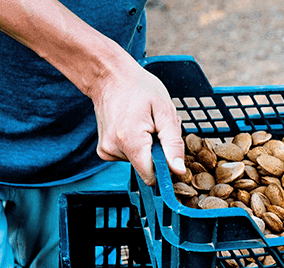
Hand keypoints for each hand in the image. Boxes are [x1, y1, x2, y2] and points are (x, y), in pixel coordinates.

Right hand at [90, 62, 185, 184]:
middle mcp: (113, 149)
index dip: (165, 167)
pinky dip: (137, 146)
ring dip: (149, 146)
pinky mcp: (104, 151)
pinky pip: (128, 157)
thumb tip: (179, 171)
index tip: (170, 149)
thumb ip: (173, 144)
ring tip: (146, 123)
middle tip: (158, 127)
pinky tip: (135, 127)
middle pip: (147, 167)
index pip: (152, 175)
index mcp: (129, 141)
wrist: (110, 76)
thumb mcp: (165, 112)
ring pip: (139, 161)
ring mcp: (106, 151)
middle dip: (159, 151)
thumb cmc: (140, 89)